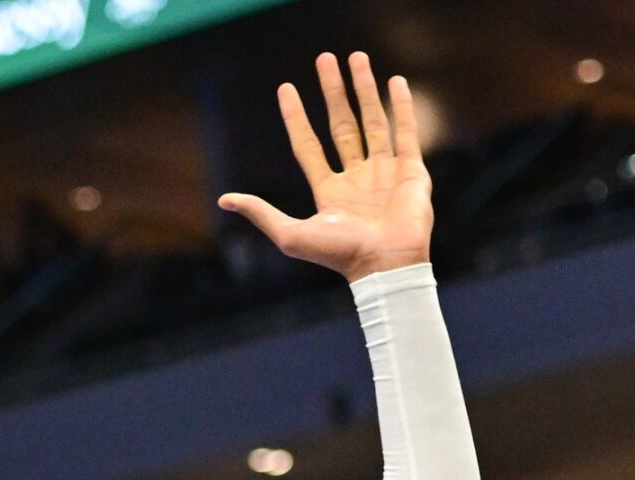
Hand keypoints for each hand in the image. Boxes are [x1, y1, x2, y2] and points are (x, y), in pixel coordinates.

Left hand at [220, 53, 432, 281]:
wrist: (383, 265)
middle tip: (325, 59)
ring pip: (372, 122)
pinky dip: (401, 107)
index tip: (286, 89)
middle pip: (342, 125)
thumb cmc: (338, 255)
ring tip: (358, 58)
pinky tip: (395, 82)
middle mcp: (356, 178)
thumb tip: (223, 200)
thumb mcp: (290, 235)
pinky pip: (405, 132)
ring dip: (365, 89)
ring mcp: (384, 173)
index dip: (296, 117)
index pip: (308, 145)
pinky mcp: (411, 172)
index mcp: (329, 191)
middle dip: (333, 92)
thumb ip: (261, 214)